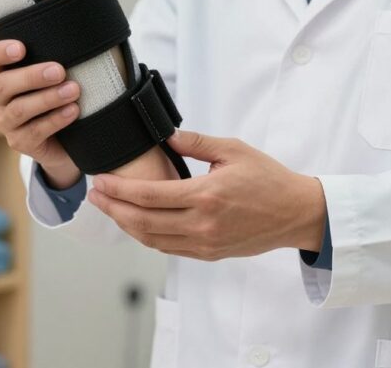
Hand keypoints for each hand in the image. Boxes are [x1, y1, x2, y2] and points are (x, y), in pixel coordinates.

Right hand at [0, 39, 81, 187]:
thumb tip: (79, 38)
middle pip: (3, 84)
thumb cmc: (56, 95)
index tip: (21, 48)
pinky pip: (35, 131)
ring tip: (73, 90)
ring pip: (20, 109)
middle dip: (32, 76)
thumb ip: (52, 59)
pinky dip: (56, 119)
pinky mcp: (19, 142)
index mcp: (0, 74)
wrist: (63, 139)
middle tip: (59, 71)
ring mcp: (6, 122)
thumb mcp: (50, 75)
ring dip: (48, 98)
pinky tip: (73, 110)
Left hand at [88, 130, 326, 260]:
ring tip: (109, 209)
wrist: (296, 213)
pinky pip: (169, 249)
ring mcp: (205, 243)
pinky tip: (136, 223)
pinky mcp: (209, 253)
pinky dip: (147, 237)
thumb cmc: (269, 179)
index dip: (119, 190)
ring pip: (152, 240)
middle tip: (94, 196)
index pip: (150, 196)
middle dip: (113, 209)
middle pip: (143, 222)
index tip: (101, 181)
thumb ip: (197, 143)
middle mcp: (202, 224)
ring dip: (126, 225)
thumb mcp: (234, 150)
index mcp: (206, 195)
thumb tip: (167, 136)